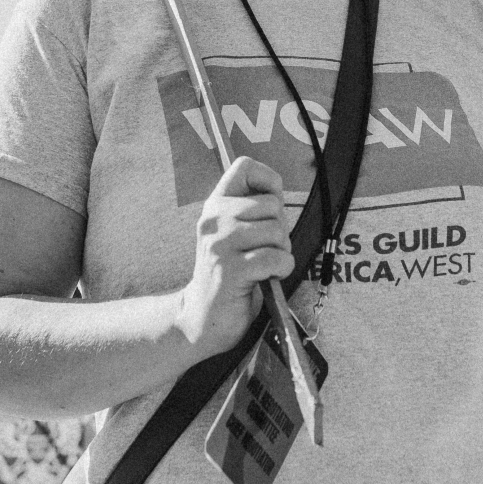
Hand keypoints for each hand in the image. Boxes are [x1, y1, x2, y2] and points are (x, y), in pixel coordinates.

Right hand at [176, 157, 293, 358]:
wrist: (201, 317)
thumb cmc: (229, 274)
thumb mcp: (235, 234)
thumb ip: (254, 210)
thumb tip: (278, 192)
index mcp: (215, 205)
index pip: (245, 166)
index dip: (269, 182)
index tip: (268, 210)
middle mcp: (214, 218)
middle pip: (272, 205)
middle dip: (279, 231)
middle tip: (263, 251)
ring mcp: (220, 244)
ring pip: (277, 232)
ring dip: (281, 253)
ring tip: (262, 266)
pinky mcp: (230, 270)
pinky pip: (276, 258)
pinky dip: (281, 270)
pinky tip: (265, 279)